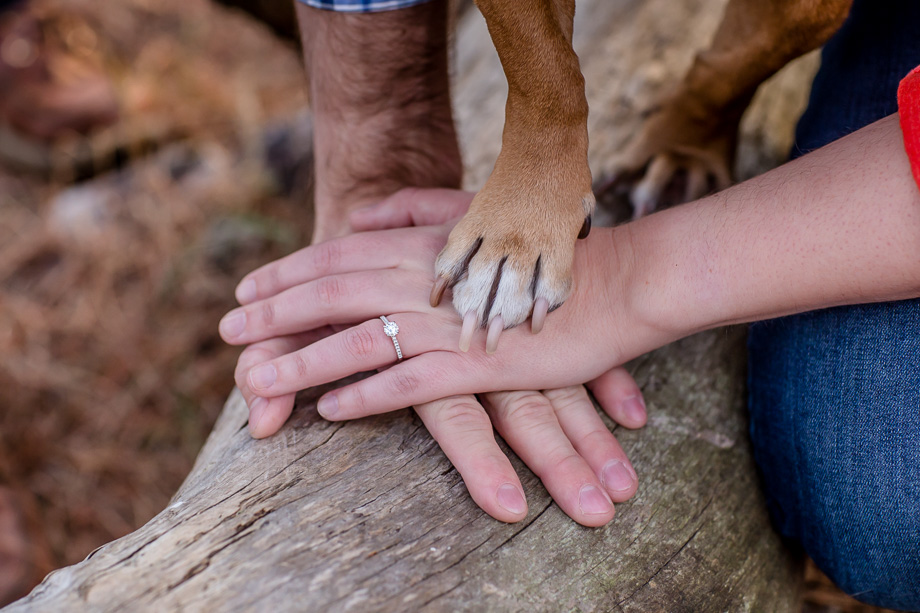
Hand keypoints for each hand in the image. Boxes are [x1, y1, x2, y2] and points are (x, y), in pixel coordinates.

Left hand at [223, 188, 655, 524]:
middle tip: (227, 333)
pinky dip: (364, 396)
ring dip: (302, 363)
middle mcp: (424, 278)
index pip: (335, 256)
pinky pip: (407, 383)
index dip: (285, 275)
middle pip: (330, 294)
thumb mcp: (478, 219)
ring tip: (257, 383)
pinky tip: (329, 412)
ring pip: (356, 341)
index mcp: (421, 244)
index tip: (244, 292)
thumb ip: (417, 209)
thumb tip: (364, 214)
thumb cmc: (543, 252)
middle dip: (272, 315)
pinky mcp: (476, 363)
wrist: (613, 285)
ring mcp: (448, 321)